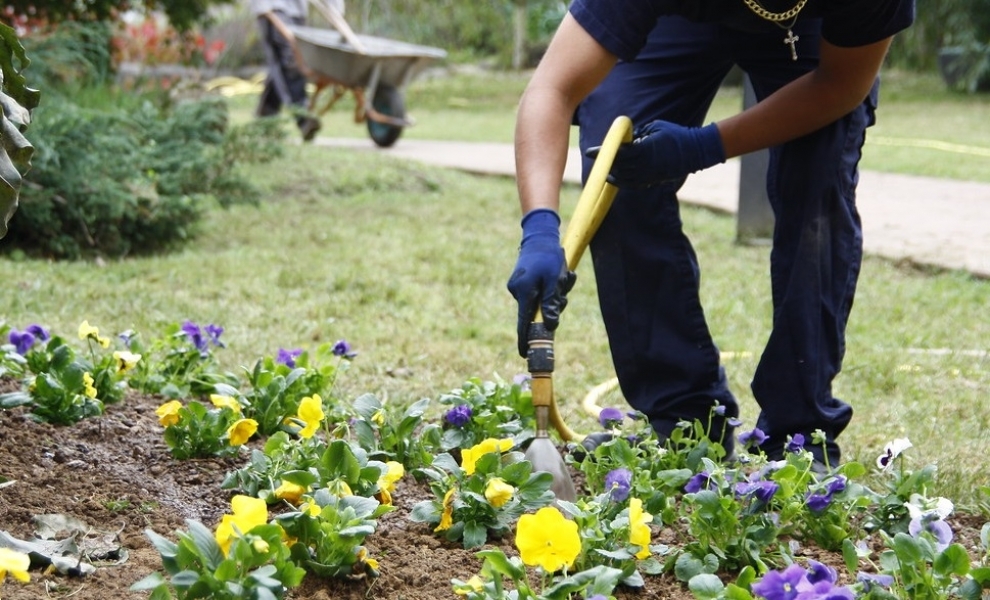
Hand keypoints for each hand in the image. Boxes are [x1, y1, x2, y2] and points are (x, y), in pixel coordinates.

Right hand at [506, 209, 576, 357]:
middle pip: (536, 311)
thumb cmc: (548, 256)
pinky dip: (548, 288)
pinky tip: (557, 273)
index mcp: (524, 291)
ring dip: (554, 294)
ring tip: (563, 275)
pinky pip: (537, 292)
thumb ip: (551, 303)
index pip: (524, 322)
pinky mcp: (521, 282)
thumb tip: (550, 325)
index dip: (525, 339)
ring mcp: (517, 286)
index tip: (525, 354)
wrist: (539, 235)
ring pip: (539, 301)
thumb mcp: (554, 279)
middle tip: (564, 287)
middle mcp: (517, 291)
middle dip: (553, 305)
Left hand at [586, 120, 724, 188]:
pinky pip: (632, 184)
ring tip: (603, 169)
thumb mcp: (655, 127)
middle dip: (605, 161)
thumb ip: (638, 133)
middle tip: (595, 158)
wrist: (694, 151)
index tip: (590, 152)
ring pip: (623, 177)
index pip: (618, 152)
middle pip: (617, 165)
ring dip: (611, 172)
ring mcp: (648, 174)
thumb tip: (624, 139)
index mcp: (645, 148)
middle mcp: (645, 164)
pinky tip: (613, 178)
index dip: (603, 152)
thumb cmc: (674, 134)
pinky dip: (621, 182)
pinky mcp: (652, 180)